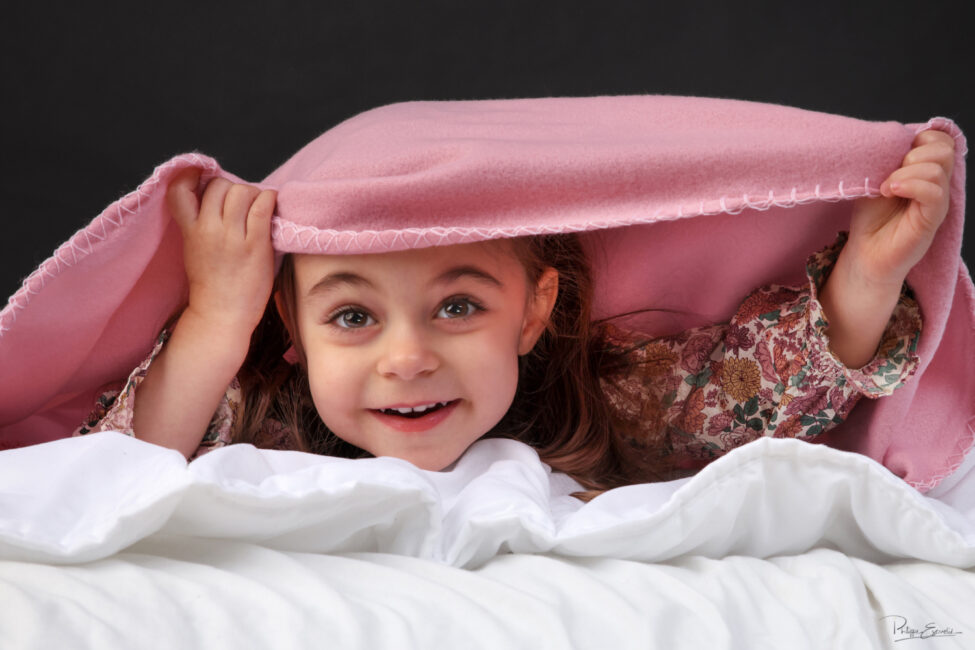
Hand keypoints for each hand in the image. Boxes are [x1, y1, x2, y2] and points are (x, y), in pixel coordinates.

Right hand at [166, 168, 276, 338]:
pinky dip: (270, 199)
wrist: (222, 315)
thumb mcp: (193, 249)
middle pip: (219, 185)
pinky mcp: (256, 245)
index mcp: (190, 230)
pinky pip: (263, 206)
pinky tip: (272, 206)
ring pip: (242, 191)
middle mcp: (209, 230)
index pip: (179, 190)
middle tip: (241, 206)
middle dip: (232, 189)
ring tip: (257, 210)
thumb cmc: (212, 284)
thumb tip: (218, 197)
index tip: (204, 180)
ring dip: (253, 194)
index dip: (192, 177)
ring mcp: (233, 237)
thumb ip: (200, 223)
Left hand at [846, 129, 954, 286]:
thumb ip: (888, 157)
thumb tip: (893, 138)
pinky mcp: (932, 218)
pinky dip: (911, 185)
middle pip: (944, 149)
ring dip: (906, 172)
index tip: (893, 155)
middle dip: (913, 153)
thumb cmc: (869, 216)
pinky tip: (891, 191)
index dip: (919, 138)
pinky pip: (935, 192)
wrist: (865, 252)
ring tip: (886, 188)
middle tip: (890, 174)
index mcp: (925, 170)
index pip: (940, 139)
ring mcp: (937, 201)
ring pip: (938, 168)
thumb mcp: (875, 177)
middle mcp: (936, 183)